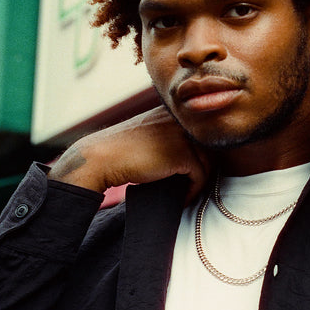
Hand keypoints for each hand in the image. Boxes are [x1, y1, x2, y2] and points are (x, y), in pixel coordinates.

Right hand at [47, 106, 212, 202]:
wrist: (101, 158)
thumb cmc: (123, 150)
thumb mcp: (150, 131)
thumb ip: (170, 133)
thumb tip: (197, 153)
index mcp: (173, 111)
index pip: (200, 133)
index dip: (199, 154)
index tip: (190, 172)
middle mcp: (181, 120)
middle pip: (208, 147)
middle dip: (201, 168)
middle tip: (190, 185)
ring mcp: (183, 136)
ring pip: (207, 163)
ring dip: (198, 181)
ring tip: (185, 193)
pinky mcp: (182, 155)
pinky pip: (200, 176)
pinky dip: (193, 190)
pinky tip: (182, 198)